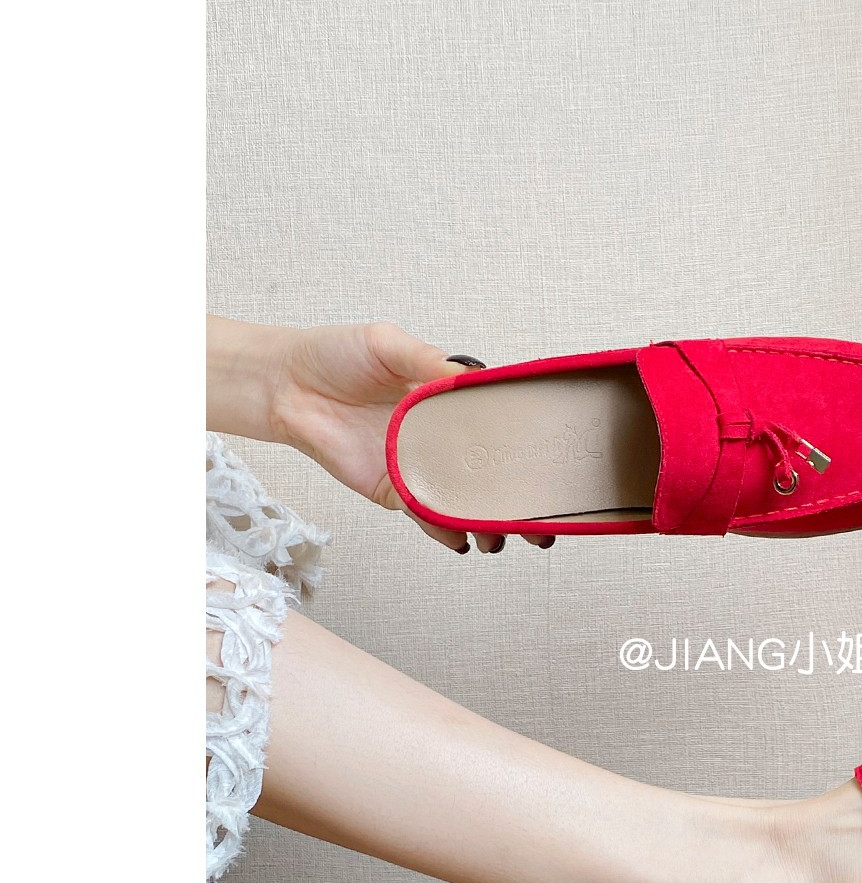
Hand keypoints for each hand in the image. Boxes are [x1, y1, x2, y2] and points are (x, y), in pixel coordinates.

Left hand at [210, 317, 552, 554]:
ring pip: (465, 502)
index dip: (530, 446)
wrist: (285, 384)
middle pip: (492, 473)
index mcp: (452, 401)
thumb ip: (429, 362)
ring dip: (489, 522)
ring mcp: (421, 467)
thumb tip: (471, 378)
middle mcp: (442, 437)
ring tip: (506, 535)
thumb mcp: (390, 344)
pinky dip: (447, 530)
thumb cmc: (336, 354)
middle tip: (544, 519)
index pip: (501, 425)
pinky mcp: (394, 490)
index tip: (555, 463)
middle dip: (520, 499)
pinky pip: (427, 515)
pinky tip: (465, 538)